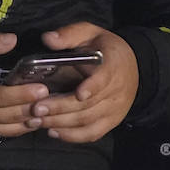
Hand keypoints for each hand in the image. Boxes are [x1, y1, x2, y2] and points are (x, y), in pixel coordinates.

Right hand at [0, 31, 49, 143]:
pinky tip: (28, 119)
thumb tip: (13, 40)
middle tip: (54, 99)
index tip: (43, 87)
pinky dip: (15, 128)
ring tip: (48, 110)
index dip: (22, 94)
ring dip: (27, 121)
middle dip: (31, 108)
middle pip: (6, 116)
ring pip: (6, 130)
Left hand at [26, 22, 137, 142]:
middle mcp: (116, 91)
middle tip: (37, 108)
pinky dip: (73, 136)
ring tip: (38, 120)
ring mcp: (114, 110)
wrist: (133, 67)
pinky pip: (92, 133)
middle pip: (89, 105)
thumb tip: (47, 38)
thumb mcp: (90, 32)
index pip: (104, 79)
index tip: (78, 93)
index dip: (92, 87)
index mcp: (113, 66)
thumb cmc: (106, 48)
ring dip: (62, 123)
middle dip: (62, 108)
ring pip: (88, 121)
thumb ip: (70, 34)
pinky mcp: (110, 122)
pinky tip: (53, 132)